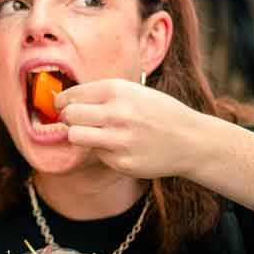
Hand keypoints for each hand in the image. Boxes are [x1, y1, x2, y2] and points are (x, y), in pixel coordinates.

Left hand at [57, 79, 206, 179]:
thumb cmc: (158, 112)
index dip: (62, 102)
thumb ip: (101, 94)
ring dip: (79, 135)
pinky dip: (102, 150)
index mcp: (117, 90)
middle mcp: (116, 113)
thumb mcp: (133, 91)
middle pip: (69, 116)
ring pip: (75, 136)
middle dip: (68, 118)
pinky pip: (96, 154)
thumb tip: (64, 100)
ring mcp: (119, 140)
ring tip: (92, 133)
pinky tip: (120, 146)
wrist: (190, 140)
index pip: (71, 95)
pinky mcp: (121, 162)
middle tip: (75, 121)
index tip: (63, 106)